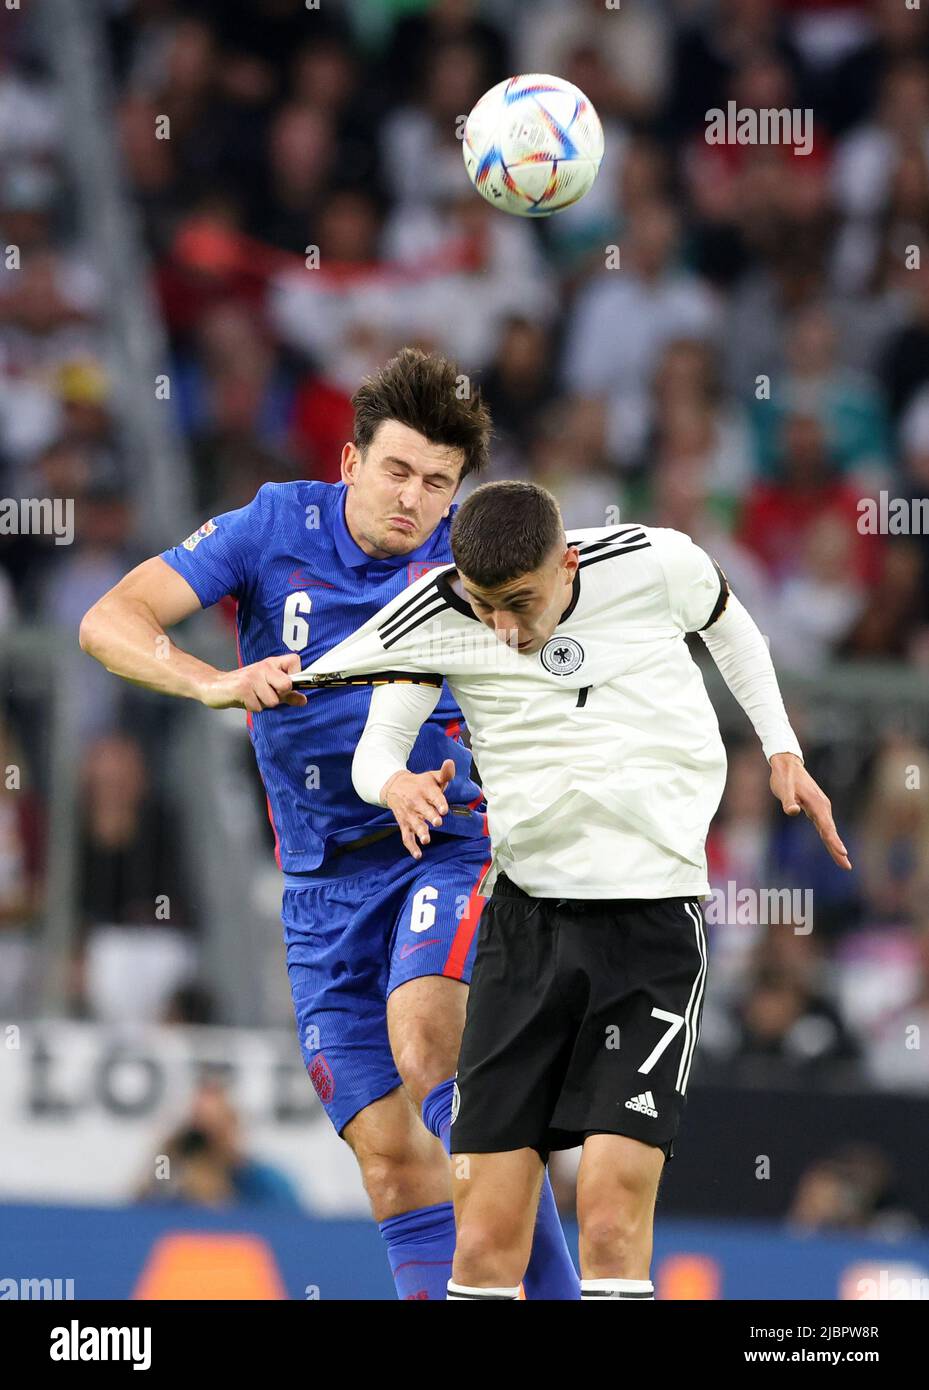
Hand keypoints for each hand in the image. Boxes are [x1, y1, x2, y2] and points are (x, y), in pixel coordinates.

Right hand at [200, 653, 307, 711]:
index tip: (287, 685)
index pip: (295, 661)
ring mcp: (252, 677)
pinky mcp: (242, 688)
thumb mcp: (267, 688)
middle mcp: (263, 667)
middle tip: (266, 694)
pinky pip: (258, 707)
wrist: (215, 686)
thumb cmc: (244, 687)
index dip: (297, 675)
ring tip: (253, 697)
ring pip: (272, 700)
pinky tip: (244, 700)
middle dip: (279, 696)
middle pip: (287, 685)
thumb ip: (287, 694)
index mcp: (271, 664)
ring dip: (263, 704)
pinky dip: (252, 708)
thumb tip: (304, 700)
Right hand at [382, 759, 455, 859]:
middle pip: (424, 810)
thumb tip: (450, 762)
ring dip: (420, 832)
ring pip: (414, 824)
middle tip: (437, 822)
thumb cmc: (420, 783)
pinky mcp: (404, 824)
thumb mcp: (431, 776)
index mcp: (425, 789)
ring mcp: (409, 814)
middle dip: (430, 816)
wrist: (394, 787)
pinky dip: (411, 846)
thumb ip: (444, 773)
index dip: (439, 802)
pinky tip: (418, 855)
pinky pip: (406, 836)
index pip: (433, 796)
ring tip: (426, 840)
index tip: (444, 809)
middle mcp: (416, 802)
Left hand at [769, 753, 850, 870]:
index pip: (826, 826)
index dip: (834, 841)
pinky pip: (825, 826)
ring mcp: (822, 807)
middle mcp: (823, 807)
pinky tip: (833, 846)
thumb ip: (788, 801)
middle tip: (847, 866)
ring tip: (843, 861)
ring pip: (829, 830)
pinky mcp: (818, 808)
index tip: (842, 853)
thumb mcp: (783, 789)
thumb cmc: (784, 778)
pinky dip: (831, 837)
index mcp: (816, 804)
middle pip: (831, 831)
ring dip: (836, 845)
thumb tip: (792, 811)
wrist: (788, 765)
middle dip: (838, 849)